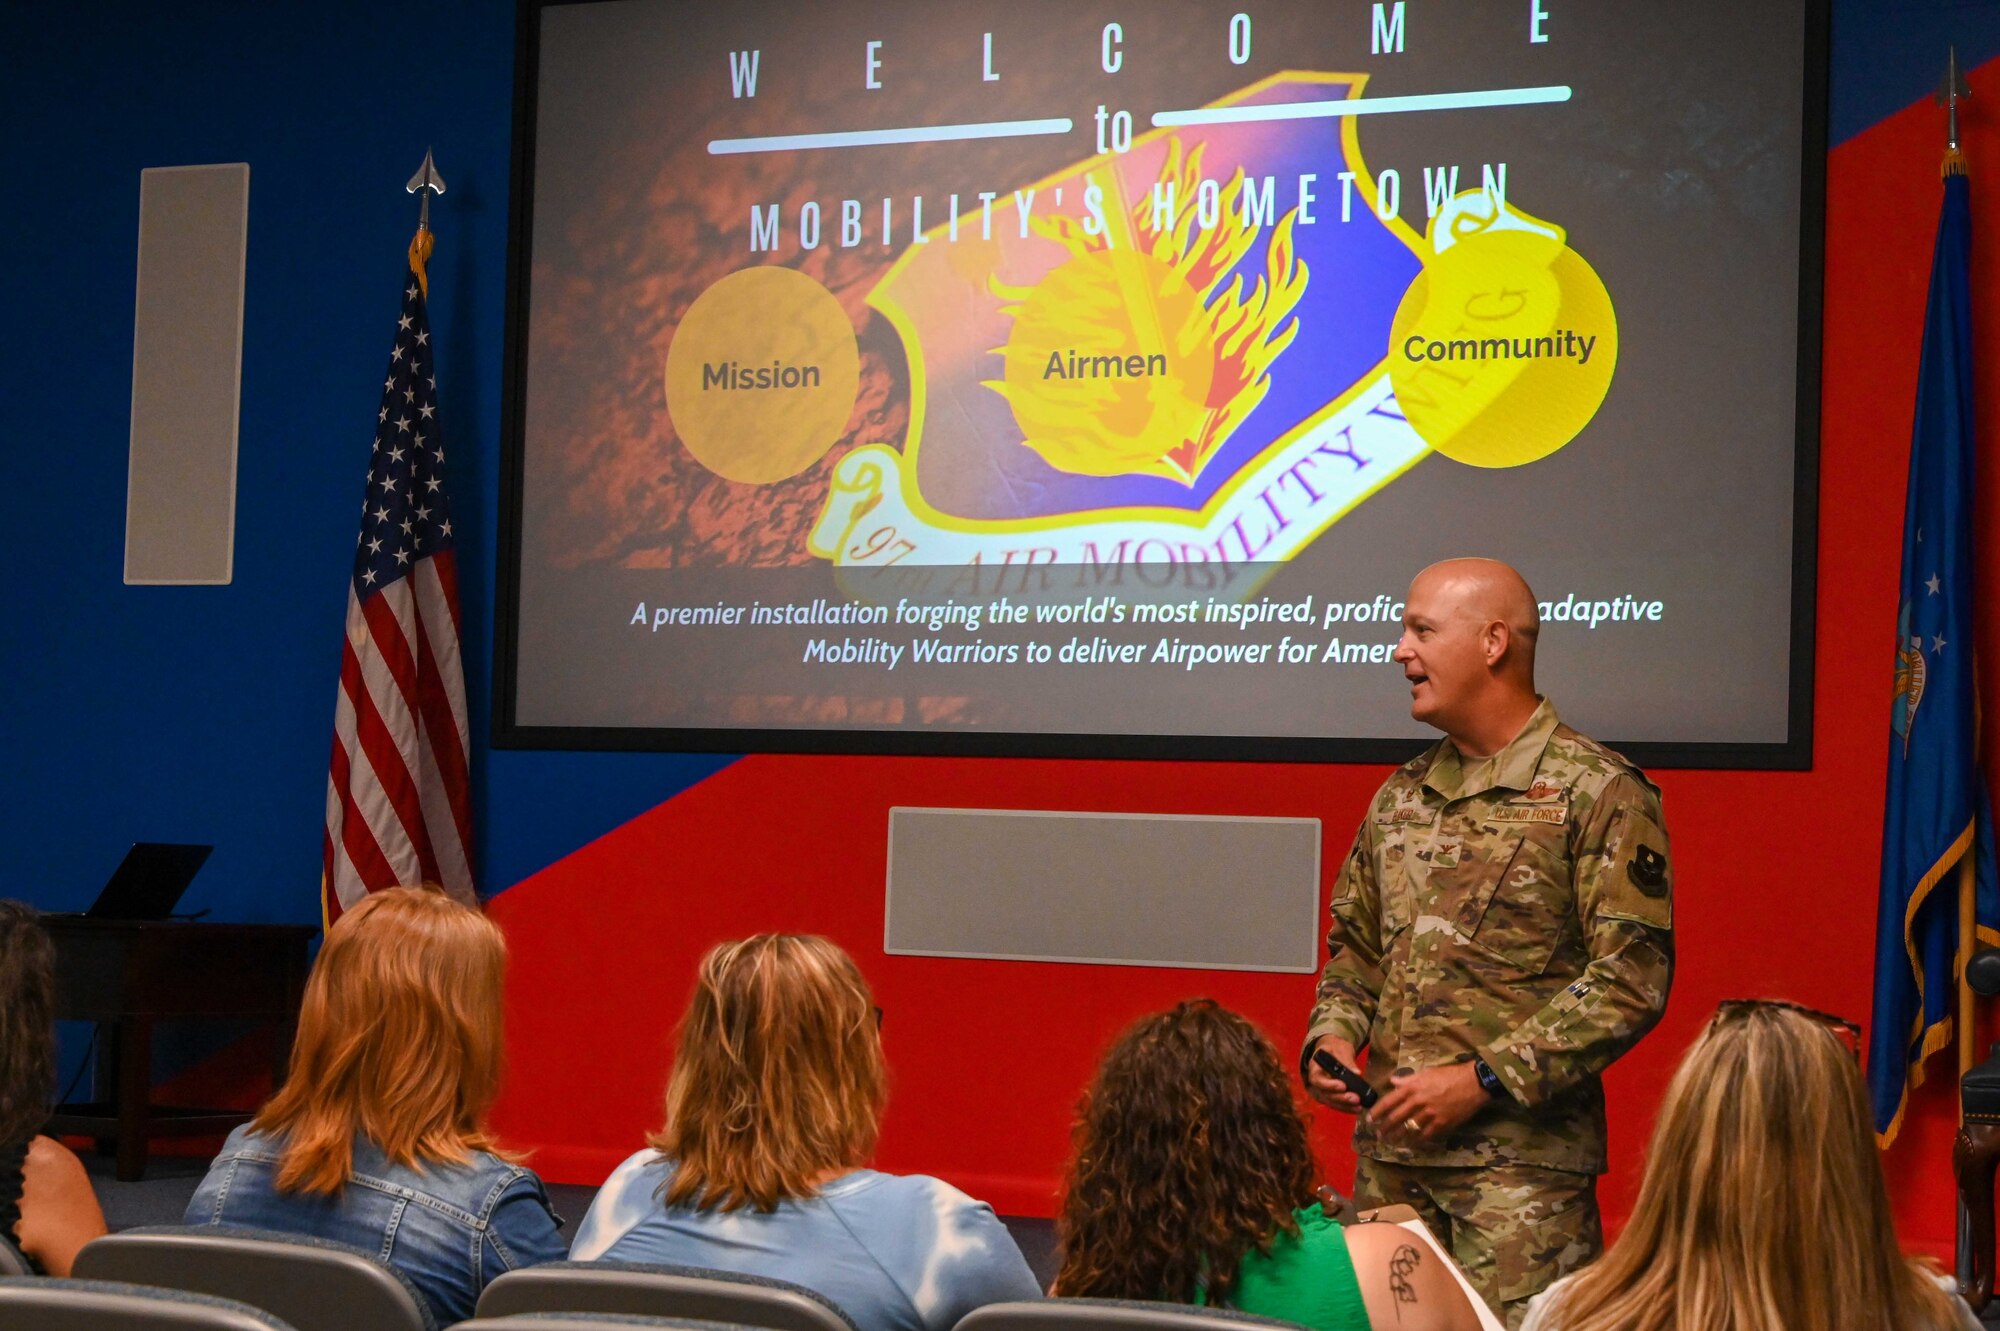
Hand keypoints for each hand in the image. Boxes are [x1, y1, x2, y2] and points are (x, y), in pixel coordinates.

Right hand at [1305, 1037, 1366, 1114]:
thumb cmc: (1335, 1047)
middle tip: (1356, 1098)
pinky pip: (1336, 1104)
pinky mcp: (1330, 1095)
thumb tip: (1357, 1073)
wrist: (1333, 1050)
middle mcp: (1316, 1081)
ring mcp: (1322, 1089)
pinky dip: (1345, 1107)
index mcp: (1314, 1067)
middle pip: (1325, 1094)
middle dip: (1340, 1098)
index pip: (1318, 1079)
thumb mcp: (1340, 1049)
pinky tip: (1356, 1109)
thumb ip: (1347, 1061)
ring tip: (1358, 1107)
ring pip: (1330, 1102)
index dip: (1329, 1085)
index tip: (1343, 1085)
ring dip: (1344, 1106)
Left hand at [1370, 1063, 1488, 1145]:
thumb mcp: (1426, 1072)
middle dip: (1385, 1128)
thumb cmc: (1449, 1075)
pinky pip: (1425, 1135)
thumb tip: (1393, 1081)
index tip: (1370, 1119)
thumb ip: (1408, 1079)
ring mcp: (1430, 1114)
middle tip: (1378, 1134)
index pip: (1389, 1101)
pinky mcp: (1442, 1123)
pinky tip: (1410, 1144)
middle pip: (1396, 1118)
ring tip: (1390, 1141)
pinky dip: (1416, 1141)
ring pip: (1409, 1128)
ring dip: (1397, 1136)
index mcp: (1412, 1087)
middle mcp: (1418, 1101)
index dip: (1377, 1112)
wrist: (1473, 1083)